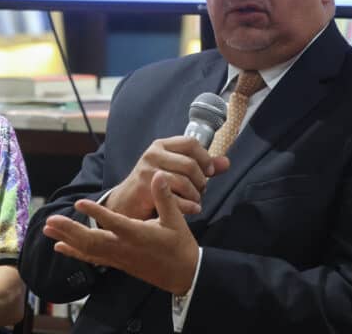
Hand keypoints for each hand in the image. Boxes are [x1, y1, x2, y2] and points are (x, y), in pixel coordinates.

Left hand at [44, 171, 200, 295]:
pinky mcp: (117, 263)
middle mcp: (124, 248)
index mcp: (138, 235)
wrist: (185, 276)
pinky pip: (92, 259)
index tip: (80, 202)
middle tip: (51, 220)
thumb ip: (164, 197)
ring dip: (67, 239)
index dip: (96, 212)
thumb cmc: (180, 246)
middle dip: (70, 230)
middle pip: (92, 240)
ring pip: (88, 250)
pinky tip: (60, 247)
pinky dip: (74, 252)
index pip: (113, 222)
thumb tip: (157, 175)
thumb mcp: (176, 220)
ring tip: (48, 229)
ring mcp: (118, 258)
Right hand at [105, 135, 228, 219]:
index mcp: (161, 145)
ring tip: (196, 201)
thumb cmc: (153, 185)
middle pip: (190, 164)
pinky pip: (175, 198)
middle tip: (201, 191)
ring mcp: (147, 172)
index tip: (209, 172)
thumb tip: (226, 163)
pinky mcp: (144, 190)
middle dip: (201, 181)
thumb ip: (201, 166)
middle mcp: (152, 154)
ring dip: (196, 195)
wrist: (125, 203)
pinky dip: (189, 206)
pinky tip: (193, 209)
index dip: (205, 158)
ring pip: (184, 182)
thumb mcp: (175, 170)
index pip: (191, 143)